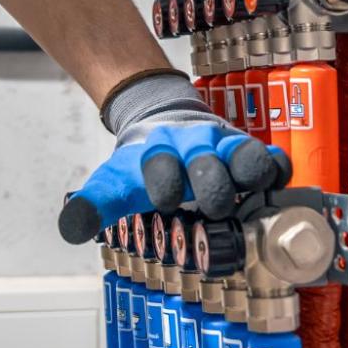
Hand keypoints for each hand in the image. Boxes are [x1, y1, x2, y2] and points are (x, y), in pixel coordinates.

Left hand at [57, 73, 286, 243]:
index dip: (163, 182)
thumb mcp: (114, 180)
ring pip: (245, 156)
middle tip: (210, 204)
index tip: (162, 199)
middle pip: (208, 165)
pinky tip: (274, 184)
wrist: (163, 119)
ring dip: (247, 173)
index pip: (161, 167)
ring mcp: (224, 149)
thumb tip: (70, 227)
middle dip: (210, 186)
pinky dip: (277, 170)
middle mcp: (193, 149)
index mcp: (158, 155)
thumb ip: (94, 202)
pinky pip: (273, 158)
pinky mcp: (249, 154)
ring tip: (247, 189)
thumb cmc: (142, 165)